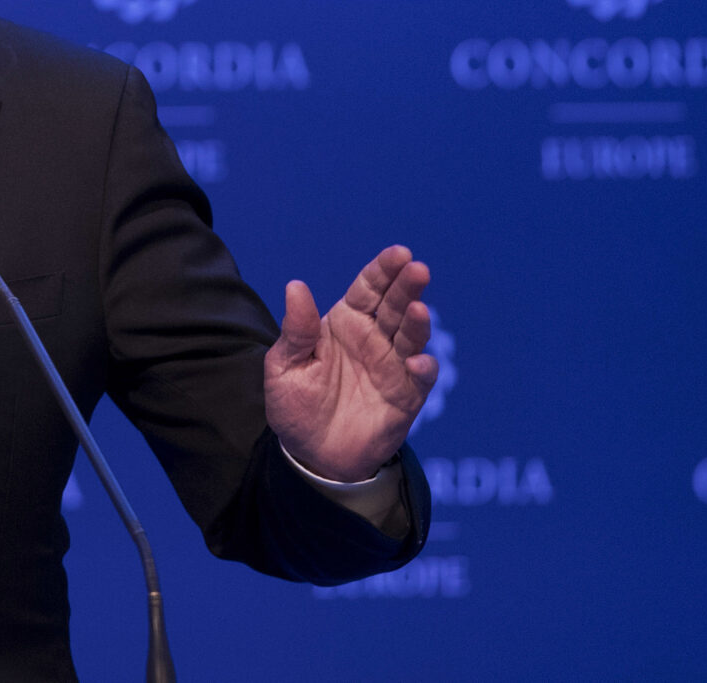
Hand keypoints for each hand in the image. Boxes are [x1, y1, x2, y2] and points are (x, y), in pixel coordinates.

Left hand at [263, 246, 436, 481]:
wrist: (309, 454)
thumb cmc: (296, 404)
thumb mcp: (284, 366)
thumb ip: (295, 330)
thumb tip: (295, 285)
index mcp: (345, 323)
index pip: (368, 289)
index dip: (384, 270)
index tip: (399, 253)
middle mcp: (374, 340)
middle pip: (395, 306)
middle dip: (407, 286)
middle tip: (417, 269)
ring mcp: (392, 367)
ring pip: (411, 338)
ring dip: (418, 323)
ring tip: (417, 309)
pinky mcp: (405, 399)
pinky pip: (419, 380)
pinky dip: (422, 369)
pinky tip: (417, 362)